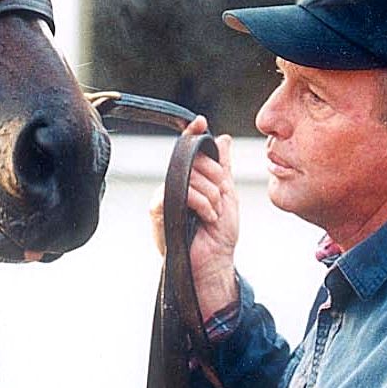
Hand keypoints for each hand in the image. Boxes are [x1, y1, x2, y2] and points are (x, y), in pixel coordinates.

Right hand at [148, 115, 240, 319]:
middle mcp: (173, 185)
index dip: (193, 136)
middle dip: (214, 177)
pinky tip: (206, 217)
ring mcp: (164, 197)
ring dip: (210, 195)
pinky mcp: (159, 211)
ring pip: (186, 176)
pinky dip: (200, 203)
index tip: (200, 123)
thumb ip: (223, 168)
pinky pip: (179, 193)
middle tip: (221, 198)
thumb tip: (222, 139)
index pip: (188, 151)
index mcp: (188, 180)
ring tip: (213, 214)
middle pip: (190, 160)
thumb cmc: (219, 237)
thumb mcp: (228, 196)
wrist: (214, 264)